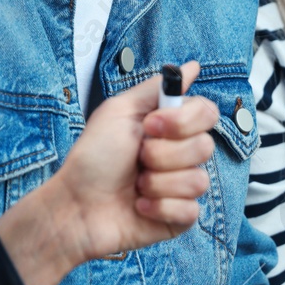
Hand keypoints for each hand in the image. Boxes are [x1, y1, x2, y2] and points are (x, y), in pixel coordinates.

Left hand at [0, 61, 218, 284]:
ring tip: (136, 184)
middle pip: (205, 147)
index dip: (183, 121)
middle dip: (162, 154)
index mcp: (170, 127)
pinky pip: (190, 209)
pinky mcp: (179, 217)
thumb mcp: (119, 111)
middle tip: (137, 158)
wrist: (76, 204)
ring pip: (198, 181)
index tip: (151, 126)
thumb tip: (190, 67)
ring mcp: (182, 187)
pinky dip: (158, 208)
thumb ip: (157, 88)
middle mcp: (180, 155)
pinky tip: (139, 206)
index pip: (207, 113)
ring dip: (157, 182)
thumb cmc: (93, 157)